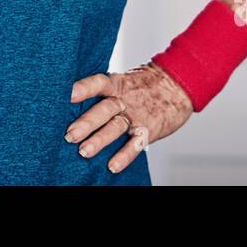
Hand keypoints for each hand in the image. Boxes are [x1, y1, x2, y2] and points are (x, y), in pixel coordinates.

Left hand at [65, 62, 194, 173]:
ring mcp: (137, 115)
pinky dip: (124, 156)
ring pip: (116, 127)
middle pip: (104, 109)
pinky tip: (112, 166)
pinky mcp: (149, 130)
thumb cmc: (146, 84)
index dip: (83, 88)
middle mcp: (125, 99)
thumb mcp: (125, 80)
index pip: (98, 83)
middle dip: (86, 122)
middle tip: (69, 134)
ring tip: (84, 151)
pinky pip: (136, 144)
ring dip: (99, 140)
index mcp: (117, 84)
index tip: (66, 94)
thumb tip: (74, 101)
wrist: (179, 84)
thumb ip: (105, 91)